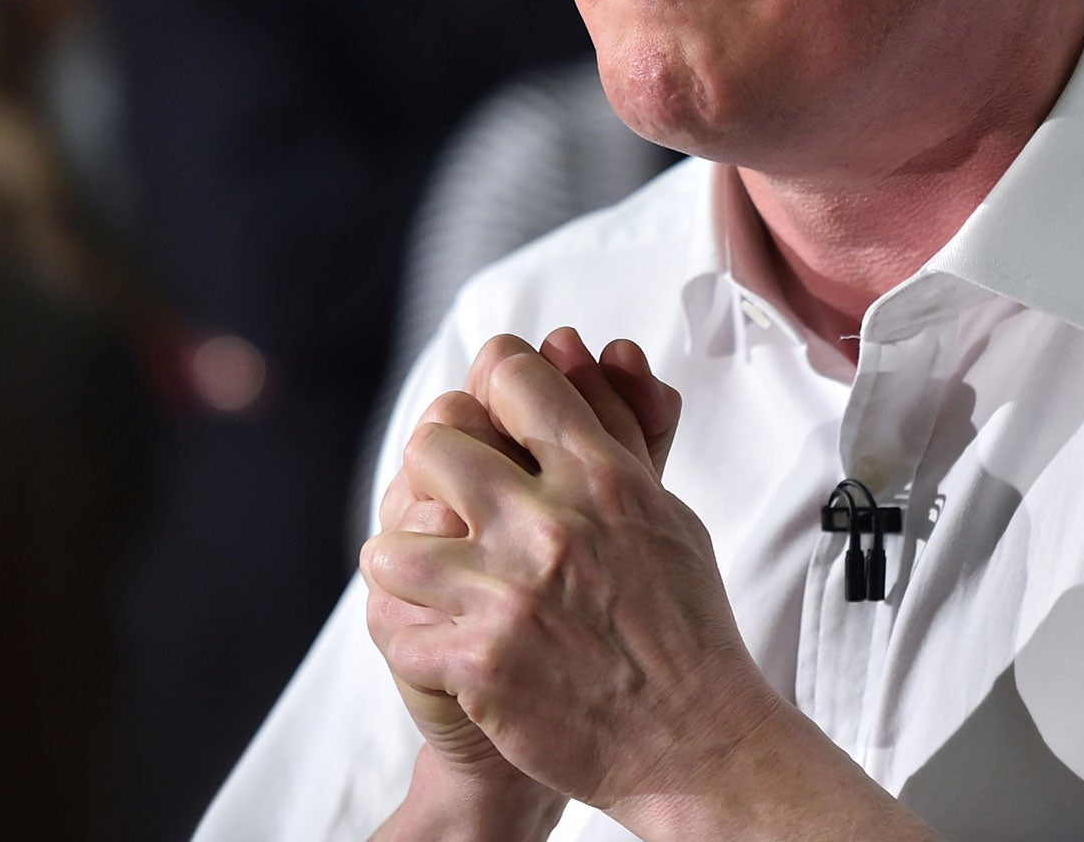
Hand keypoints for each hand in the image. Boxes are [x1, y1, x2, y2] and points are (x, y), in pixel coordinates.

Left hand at [361, 328, 777, 816]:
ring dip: (409, 559)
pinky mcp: (476, 666)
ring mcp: (506, 597)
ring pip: (391, 543)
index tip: (491, 407)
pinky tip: (441, 636)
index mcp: (602, 478)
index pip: (511, 376)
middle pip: (434, 443)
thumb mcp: (664, 510)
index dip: (493, 381)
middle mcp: (549, 526)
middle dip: (438, 468)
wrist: (692, 739)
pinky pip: (393, 627)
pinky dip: (410, 634)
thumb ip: (614, 427)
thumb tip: (569, 344)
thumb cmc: (684, 624)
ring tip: (434, 576)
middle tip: (453, 499)